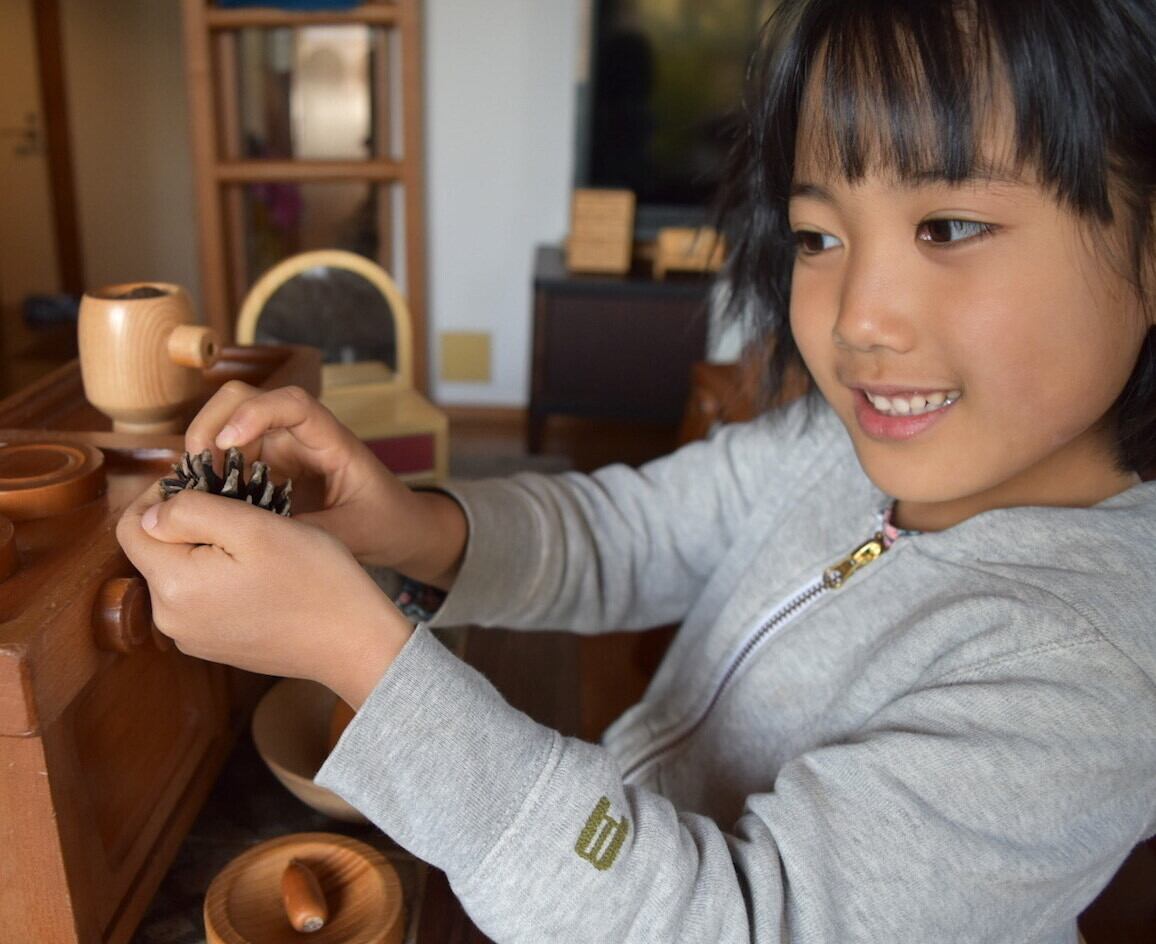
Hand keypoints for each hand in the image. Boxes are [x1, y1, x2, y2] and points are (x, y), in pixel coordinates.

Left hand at [117, 486, 412, 706]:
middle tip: (239, 508)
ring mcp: (192, 637)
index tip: (205, 481)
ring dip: (206, 548)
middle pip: (156, 551)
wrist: (354, 642)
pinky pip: (201, 599)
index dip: (161, 494)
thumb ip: (192, 511)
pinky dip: (220, 577)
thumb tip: (152, 512)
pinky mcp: (215, 645)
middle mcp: (171, 619)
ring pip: (180, 573)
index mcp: (173, 585)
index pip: (132, 526)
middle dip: (188, 522)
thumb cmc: (314, 579)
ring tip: (255, 539)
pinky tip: (260, 572)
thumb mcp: (254, 526)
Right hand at [184, 382, 465, 585]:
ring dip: (204, 452)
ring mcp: (282, 450)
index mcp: (332, 441)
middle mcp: (302, 436)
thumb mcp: (354, 535)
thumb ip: (307, 535)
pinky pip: (229, 459)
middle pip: (243, 400)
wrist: (403, 529)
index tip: (227, 444)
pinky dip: (210, 473)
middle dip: (211, 425)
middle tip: (195, 472)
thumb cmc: (387, 523)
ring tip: (195, 492)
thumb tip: (250, 536)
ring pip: (228, 427)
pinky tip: (204, 501)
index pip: (291, 403)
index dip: (254, 413)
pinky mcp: (269, 470)